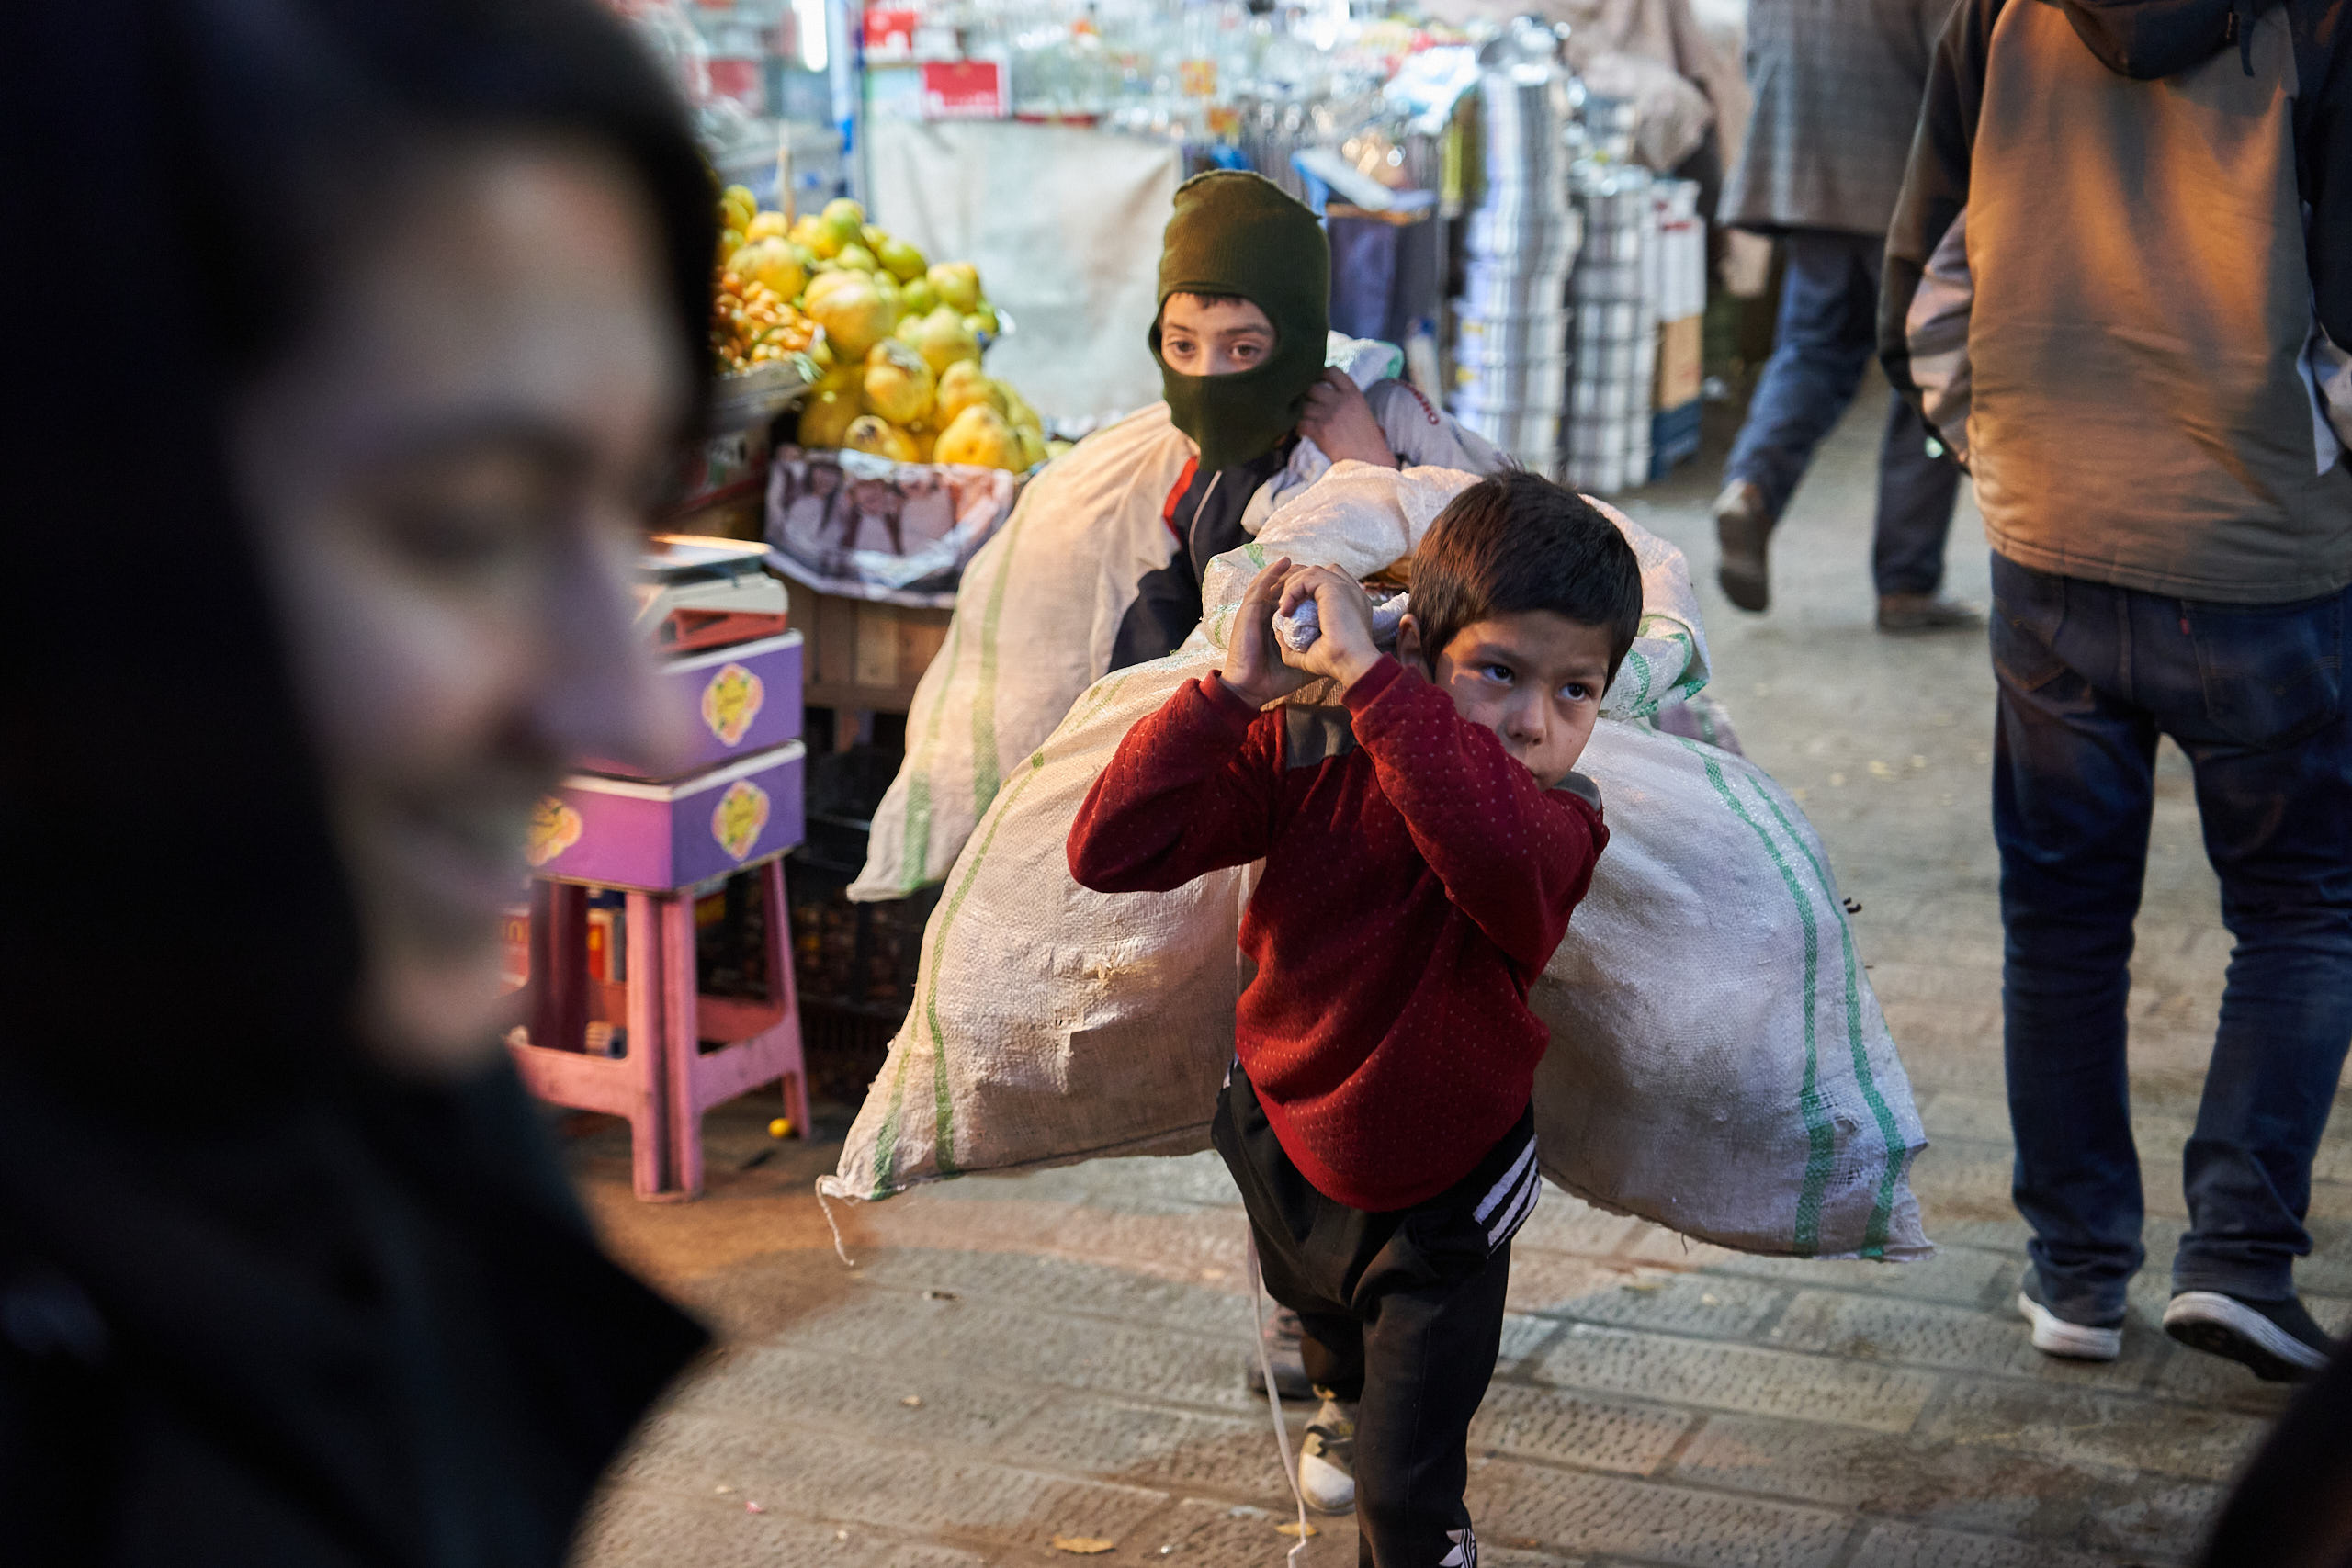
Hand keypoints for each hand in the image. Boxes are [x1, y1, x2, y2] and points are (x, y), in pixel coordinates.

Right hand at [1219, 555, 1313, 709]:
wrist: (1254, 690)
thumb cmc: (1276, 679)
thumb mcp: (1305, 662)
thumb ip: (1318, 649)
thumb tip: (1339, 643)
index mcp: (1279, 624)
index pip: (1294, 599)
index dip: (1308, 590)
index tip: (1326, 586)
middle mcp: (1267, 614)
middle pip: (1282, 587)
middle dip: (1298, 576)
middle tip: (1314, 571)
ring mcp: (1256, 612)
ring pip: (1270, 582)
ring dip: (1285, 570)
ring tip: (1297, 561)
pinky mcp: (1248, 613)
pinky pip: (1259, 587)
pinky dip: (1270, 573)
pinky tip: (1283, 564)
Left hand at [1276, 563, 1382, 688]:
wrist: (1352, 666)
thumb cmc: (1336, 665)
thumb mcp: (1312, 654)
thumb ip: (1295, 645)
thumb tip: (1278, 633)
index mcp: (1351, 604)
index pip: (1327, 584)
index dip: (1305, 591)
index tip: (1289, 609)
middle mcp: (1351, 592)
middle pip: (1319, 572)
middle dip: (1296, 583)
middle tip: (1282, 605)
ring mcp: (1346, 587)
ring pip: (1311, 572)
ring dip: (1292, 588)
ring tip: (1283, 610)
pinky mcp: (1336, 588)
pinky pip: (1307, 578)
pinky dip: (1292, 591)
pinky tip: (1286, 610)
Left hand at [1297, 368, 1395, 469]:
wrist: (1371, 464)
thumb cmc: (1371, 445)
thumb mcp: (1366, 415)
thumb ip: (1350, 403)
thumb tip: (1333, 399)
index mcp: (1354, 395)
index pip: (1332, 372)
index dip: (1320, 374)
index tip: (1315, 381)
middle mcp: (1341, 401)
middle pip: (1312, 388)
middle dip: (1306, 396)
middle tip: (1305, 405)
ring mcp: (1330, 415)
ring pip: (1303, 406)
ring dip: (1300, 413)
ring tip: (1303, 420)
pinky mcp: (1320, 431)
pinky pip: (1300, 423)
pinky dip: (1298, 428)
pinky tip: (1303, 433)